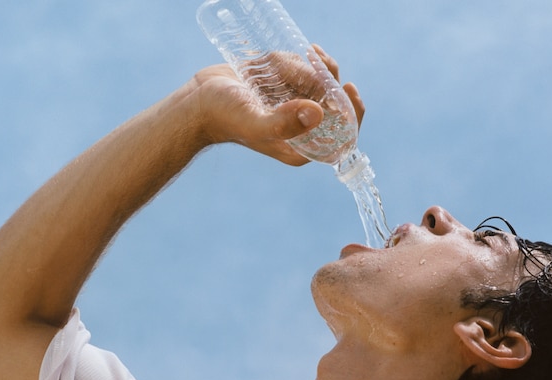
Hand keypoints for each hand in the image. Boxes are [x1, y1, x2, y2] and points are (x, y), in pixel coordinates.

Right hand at [189, 46, 364, 165]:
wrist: (199, 101)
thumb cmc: (225, 117)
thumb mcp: (256, 123)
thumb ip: (285, 123)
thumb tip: (318, 112)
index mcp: (301, 147)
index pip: (342, 135)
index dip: (353, 112)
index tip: (348, 88)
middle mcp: (301, 130)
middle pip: (335, 104)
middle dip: (329, 78)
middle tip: (317, 61)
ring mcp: (292, 108)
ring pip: (321, 84)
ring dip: (308, 67)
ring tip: (280, 64)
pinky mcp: (283, 90)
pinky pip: (303, 73)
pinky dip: (294, 62)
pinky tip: (273, 60)